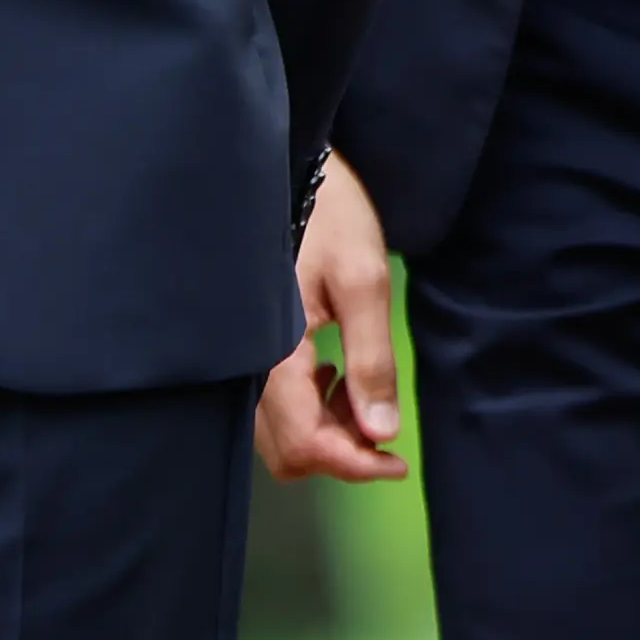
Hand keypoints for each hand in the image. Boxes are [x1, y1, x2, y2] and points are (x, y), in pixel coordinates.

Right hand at [256, 152, 406, 481]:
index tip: (396, 461)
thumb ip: (371, 361)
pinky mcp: (250, 353)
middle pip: (287, 451)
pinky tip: (336, 372)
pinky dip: (314, 410)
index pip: (303, 443)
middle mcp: (246, 365)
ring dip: (329, 430)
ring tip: (358, 383)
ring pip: (281, 436)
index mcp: (271, 351)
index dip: (353, 464)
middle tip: (382, 418)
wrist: (294, 174)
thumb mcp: (364, 283)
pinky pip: (277, 409)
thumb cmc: (331, 219)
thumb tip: (381, 432)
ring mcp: (244, 361)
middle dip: (341, 451)